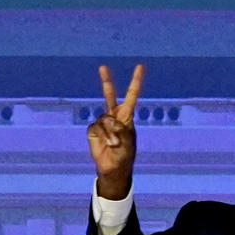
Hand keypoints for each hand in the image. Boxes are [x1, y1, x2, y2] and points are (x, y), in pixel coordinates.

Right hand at [87, 64, 143, 199]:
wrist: (113, 168)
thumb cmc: (125, 154)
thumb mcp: (128, 142)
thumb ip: (120, 129)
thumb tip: (109, 120)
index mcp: (127, 116)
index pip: (131, 96)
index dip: (135, 82)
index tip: (141, 66)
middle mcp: (114, 116)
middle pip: (109, 95)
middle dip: (107, 81)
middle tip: (103, 67)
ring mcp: (102, 122)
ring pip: (103, 118)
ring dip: (109, 132)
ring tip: (115, 144)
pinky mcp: (93, 130)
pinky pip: (96, 127)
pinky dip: (102, 136)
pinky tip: (107, 144)